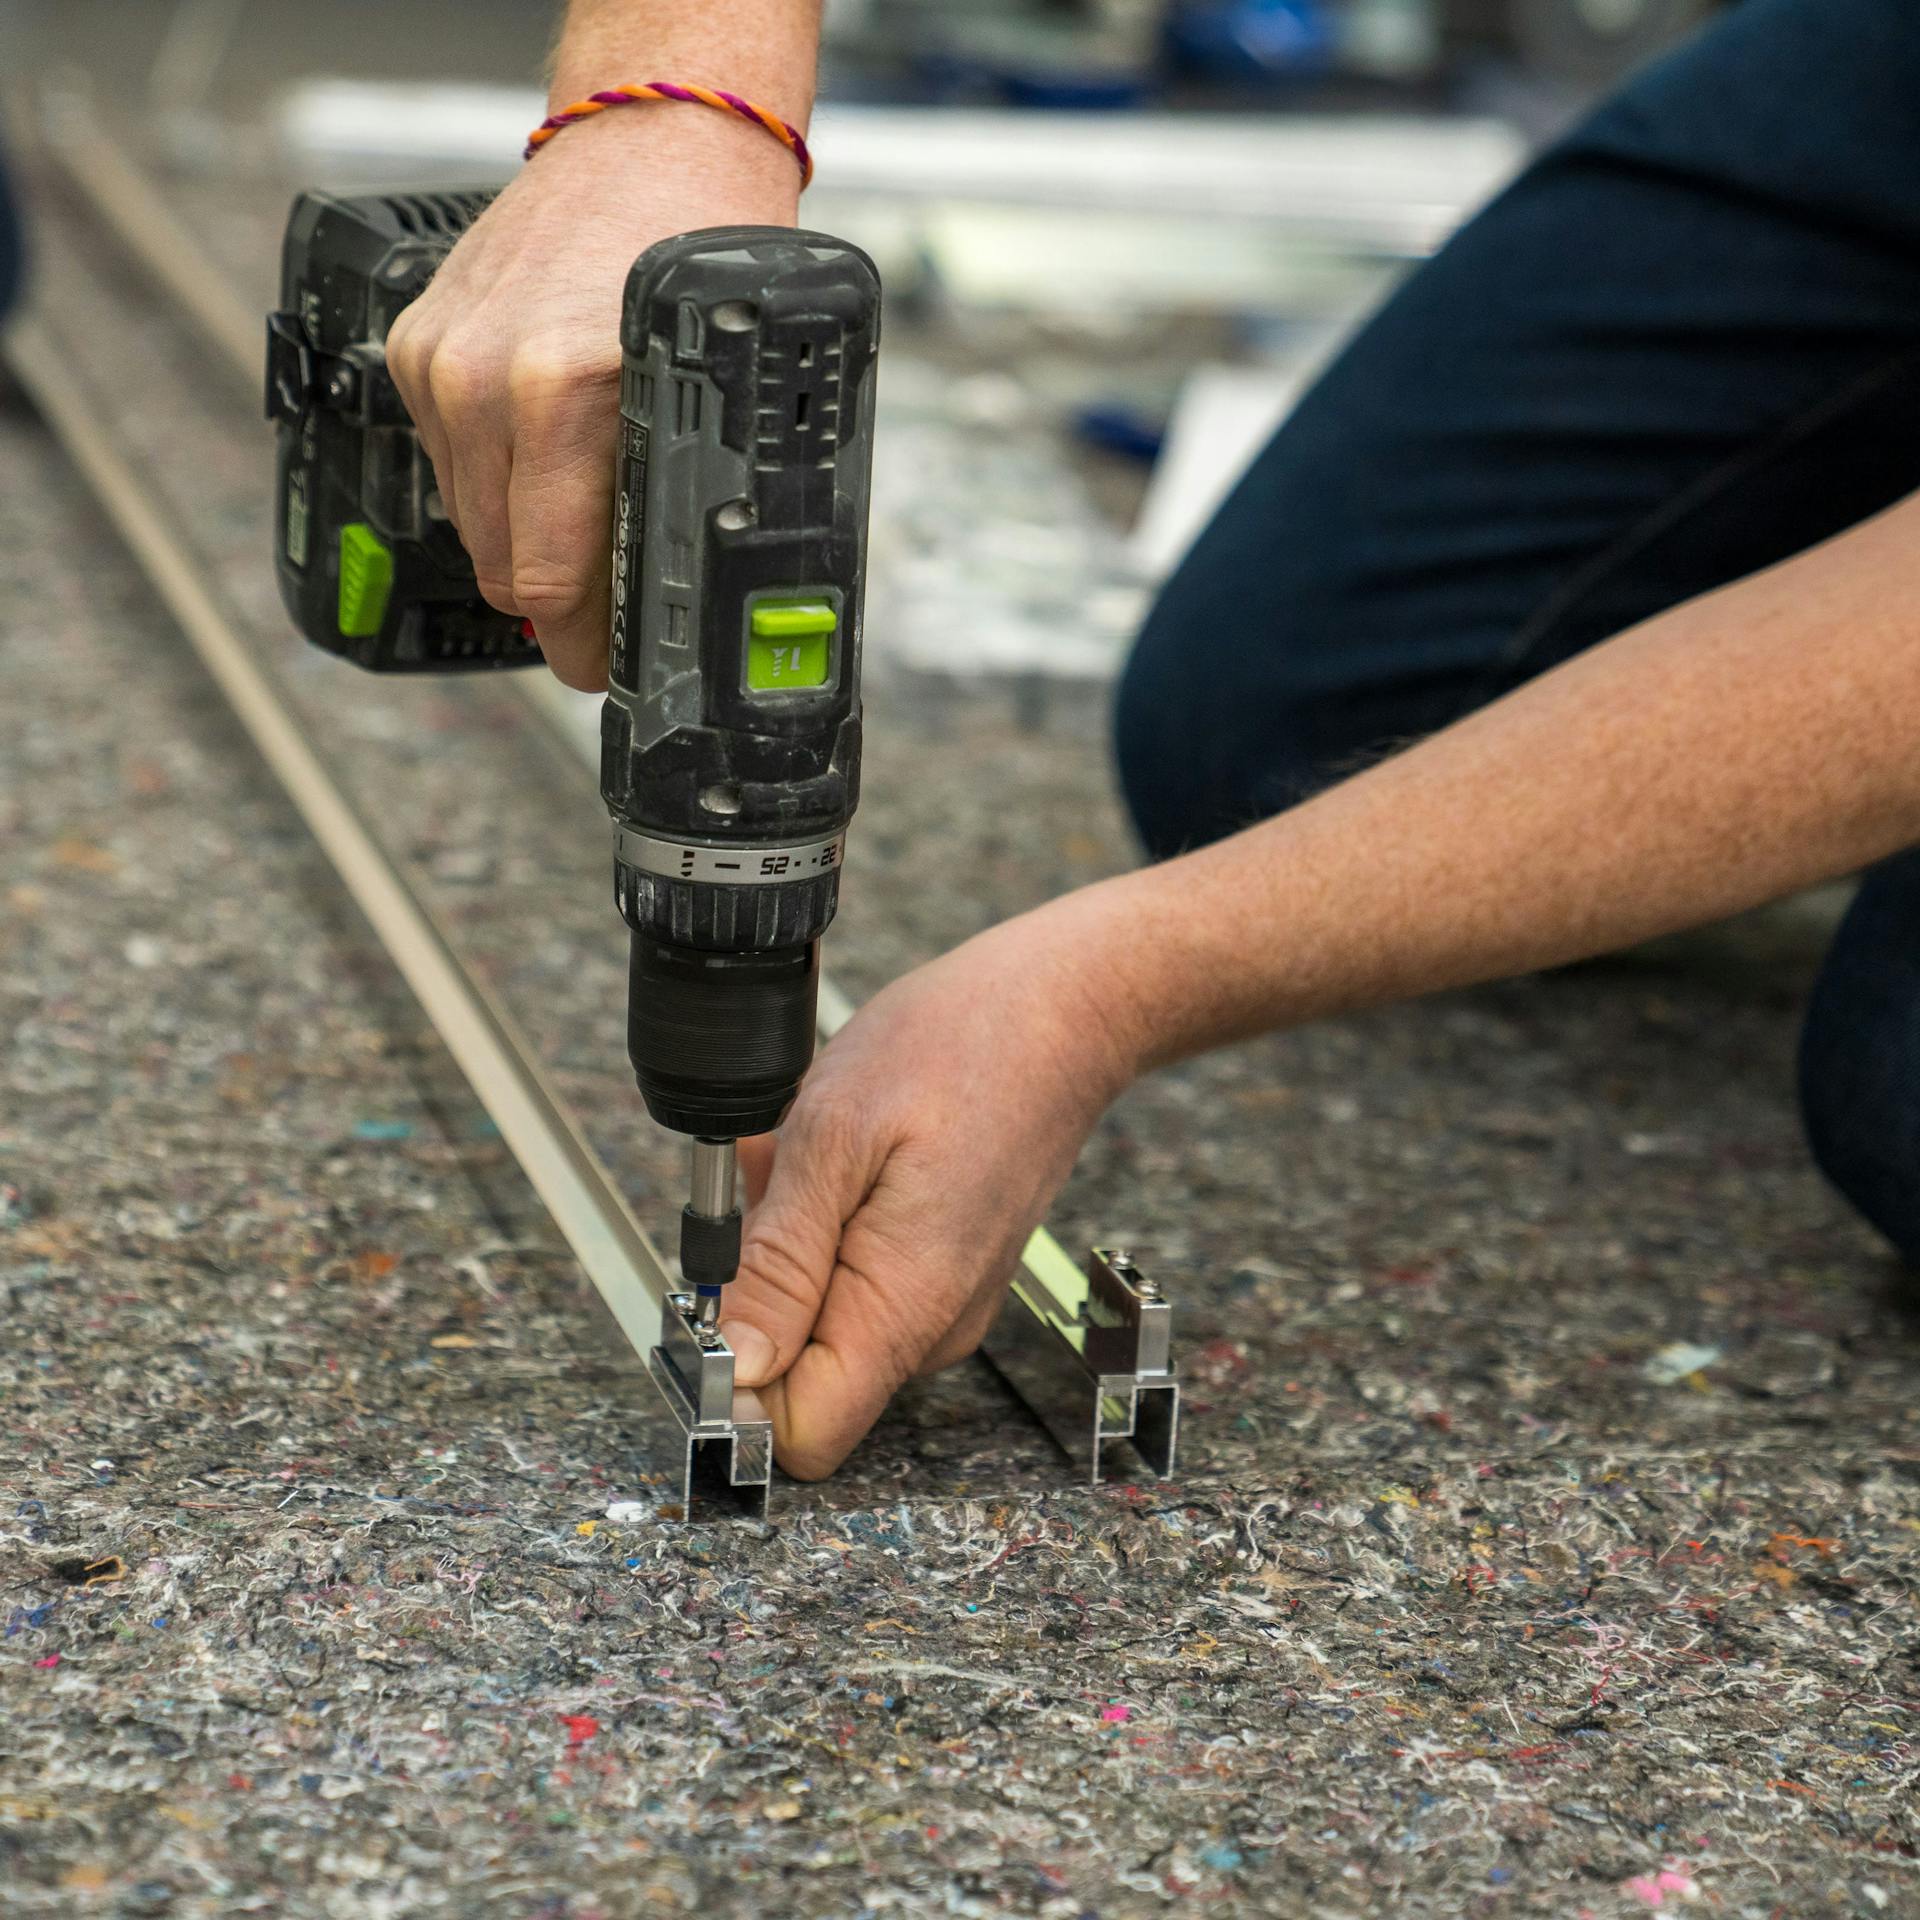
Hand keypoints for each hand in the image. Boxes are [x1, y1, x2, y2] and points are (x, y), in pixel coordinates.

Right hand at [385, 112, 801, 690]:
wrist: (650, 147)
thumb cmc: (699, 260)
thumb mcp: (713, 399)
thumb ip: (672, 508)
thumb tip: (652, 615)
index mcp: (567, 396)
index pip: (546, 583)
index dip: (583, 646)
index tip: (605, 669)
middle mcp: (487, 379)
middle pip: (502, 566)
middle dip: (558, 608)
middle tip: (604, 622)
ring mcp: (441, 362)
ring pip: (472, 521)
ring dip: (525, 542)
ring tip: (584, 528)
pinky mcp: (414, 347)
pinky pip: (450, 464)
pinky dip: (497, 482)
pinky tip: (546, 458)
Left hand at [720, 894, 1147, 1479]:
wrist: (1064, 1009)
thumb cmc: (961, 1047)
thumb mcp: (836, 1134)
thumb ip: (780, 1259)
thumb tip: (735, 1361)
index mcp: (903, 1308)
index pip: (800, 1432)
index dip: (736, 1381)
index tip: (717, 1294)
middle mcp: (930, 1327)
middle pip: (800, 1373)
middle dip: (759, 1284)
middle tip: (779, 1183)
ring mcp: (943, 1300)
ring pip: (820, 1316)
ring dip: (791, 1241)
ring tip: (822, 1151)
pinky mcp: (945, 1269)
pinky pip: (854, 1276)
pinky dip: (827, 1220)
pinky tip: (847, 1152)